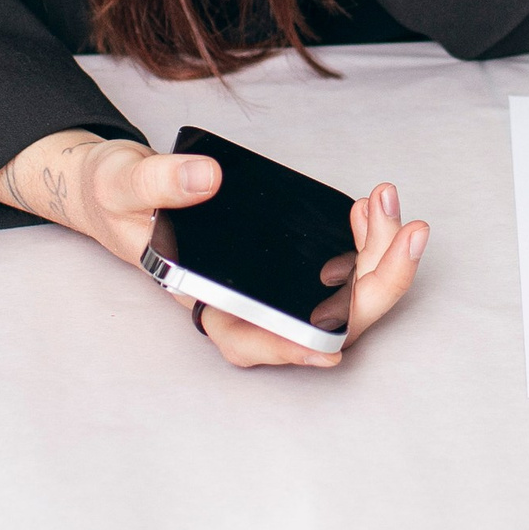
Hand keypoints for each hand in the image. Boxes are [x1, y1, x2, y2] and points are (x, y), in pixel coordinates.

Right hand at [0, 133, 427, 371]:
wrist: (126, 187)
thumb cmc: (120, 199)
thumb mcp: (124, 183)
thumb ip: (159, 182)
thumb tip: (205, 178)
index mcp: (203, 303)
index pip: (252, 343)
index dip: (295, 350)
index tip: (331, 346)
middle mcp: (247, 305)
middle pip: (324, 322)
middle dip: (376, 283)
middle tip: (408, 232)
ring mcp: (275, 287)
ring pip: (344, 296)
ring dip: (380, 255)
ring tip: (385, 202)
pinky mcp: (292, 263)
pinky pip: (342, 266)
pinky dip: (366, 239)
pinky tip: (370, 207)